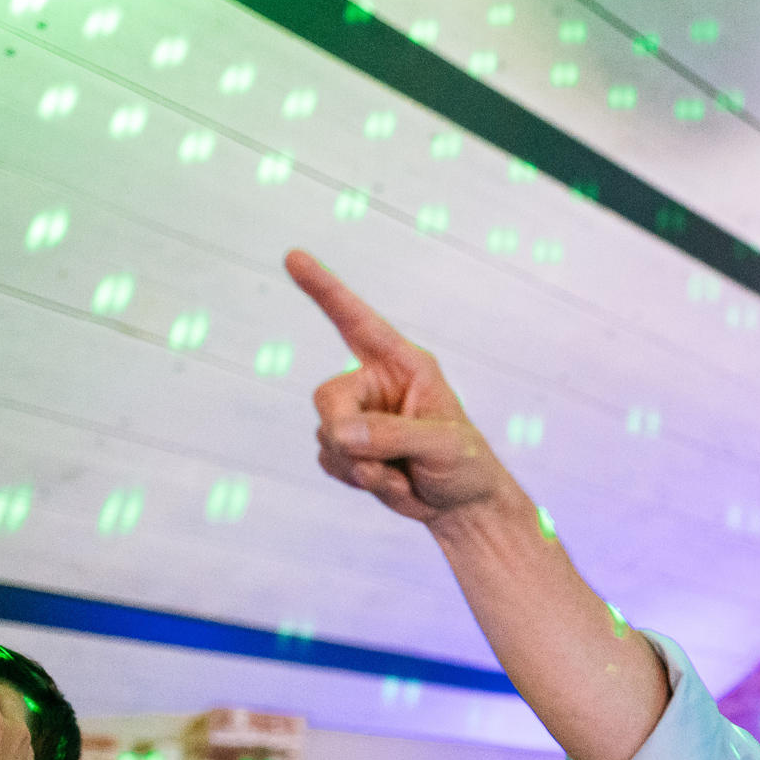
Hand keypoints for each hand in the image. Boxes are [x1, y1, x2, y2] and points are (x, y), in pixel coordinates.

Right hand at [287, 250, 514, 524]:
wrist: (463, 504)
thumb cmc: (465, 463)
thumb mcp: (442, 444)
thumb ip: (392, 434)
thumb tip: (338, 432)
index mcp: (403, 365)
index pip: (357, 321)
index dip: (325, 289)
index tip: (294, 256)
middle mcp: (375, 384)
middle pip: (329, 398)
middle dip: (347, 433)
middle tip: (383, 462)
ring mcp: (359, 417)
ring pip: (326, 435)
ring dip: (361, 465)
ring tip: (404, 472)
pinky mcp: (347, 448)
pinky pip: (329, 462)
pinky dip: (357, 480)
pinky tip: (392, 482)